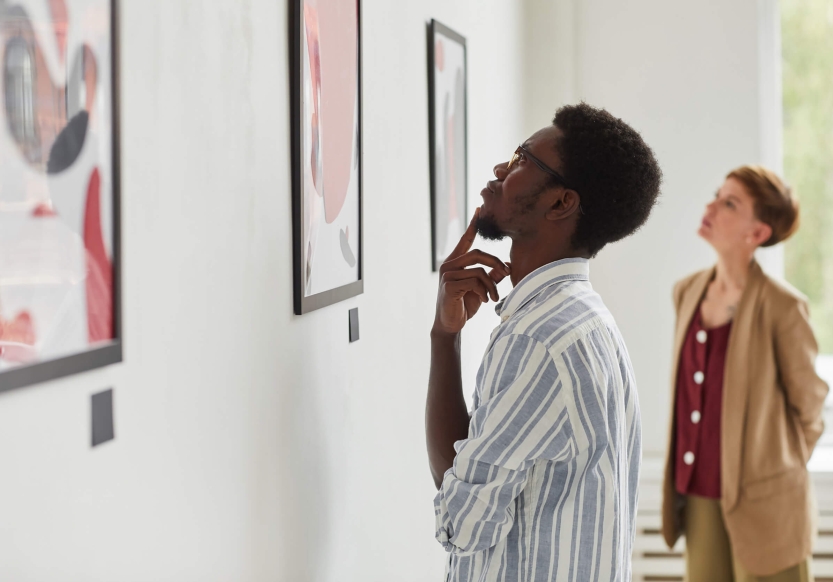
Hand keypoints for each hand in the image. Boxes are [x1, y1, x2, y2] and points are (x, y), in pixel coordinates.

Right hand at [433, 208, 509, 334]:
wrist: (450, 324)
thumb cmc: (464, 305)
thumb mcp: (481, 289)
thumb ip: (492, 276)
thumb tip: (507, 266)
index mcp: (456, 263)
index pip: (465, 240)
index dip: (473, 225)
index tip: (479, 210)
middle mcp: (449, 265)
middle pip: (478, 253)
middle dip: (496, 262)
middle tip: (507, 272)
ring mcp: (447, 274)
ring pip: (479, 271)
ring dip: (491, 285)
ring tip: (493, 297)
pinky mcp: (449, 285)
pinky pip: (475, 282)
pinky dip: (484, 292)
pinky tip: (483, 301)